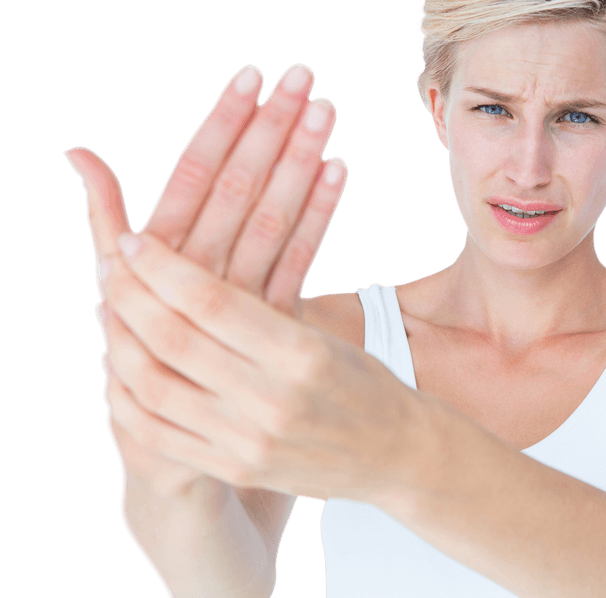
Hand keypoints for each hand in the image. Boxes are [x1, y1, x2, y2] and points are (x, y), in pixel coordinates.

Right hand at [66, 63, 347, 496]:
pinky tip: (341, 171)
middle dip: (269, 129)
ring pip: (270, 222)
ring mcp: (234, 313)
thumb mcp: (127, 287)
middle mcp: (191, 281)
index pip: (190, 176)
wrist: (178, 461)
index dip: (221, 125)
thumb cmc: (152, 356)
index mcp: (155, 260)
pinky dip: (320, 218)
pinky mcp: (270, 339)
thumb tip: (78, 154)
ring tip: (327, 110)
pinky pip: (300, 268)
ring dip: (299, 161)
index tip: (252, 74)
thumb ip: (108, 219)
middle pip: (235, 191)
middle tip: (303, 74)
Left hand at [97, 229, 423, 504]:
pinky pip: (158, 433)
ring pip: (155, 387)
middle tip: (109, 263)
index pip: (213, 302)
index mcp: (302, 355)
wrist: (396, 455)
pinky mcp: (234, 468)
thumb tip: (190, 273)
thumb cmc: (364, 382)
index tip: (133, 238)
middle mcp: (272, 400)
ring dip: (119, 342)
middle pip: (174, 340)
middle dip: (130, 294)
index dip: (163, 267)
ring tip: (107, 309)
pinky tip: (118, 366)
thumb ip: (262, 314)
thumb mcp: (325, 337)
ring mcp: (248, 441)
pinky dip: (126, 396)